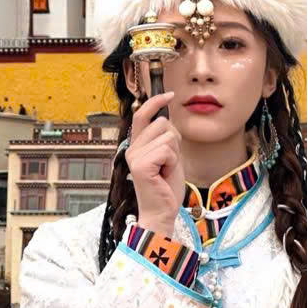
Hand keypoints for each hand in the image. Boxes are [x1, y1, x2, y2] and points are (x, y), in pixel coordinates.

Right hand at [124, 92, 184, 235]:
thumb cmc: (166, 187)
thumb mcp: (169, 156)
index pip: (142, 115)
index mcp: (137, 146)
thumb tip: (167, 116)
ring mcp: (134, 156)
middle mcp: (132, 149)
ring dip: (174, 154)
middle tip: (169, 163)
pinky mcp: (140, 165)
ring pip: (168, 136)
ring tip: (166, 170)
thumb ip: (165, 138)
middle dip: (174, 141)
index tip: (169, 94)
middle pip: (162, 123)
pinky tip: (165, 175)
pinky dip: (172, 162)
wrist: (162, 212)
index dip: (155, 102)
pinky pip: (167, 150)